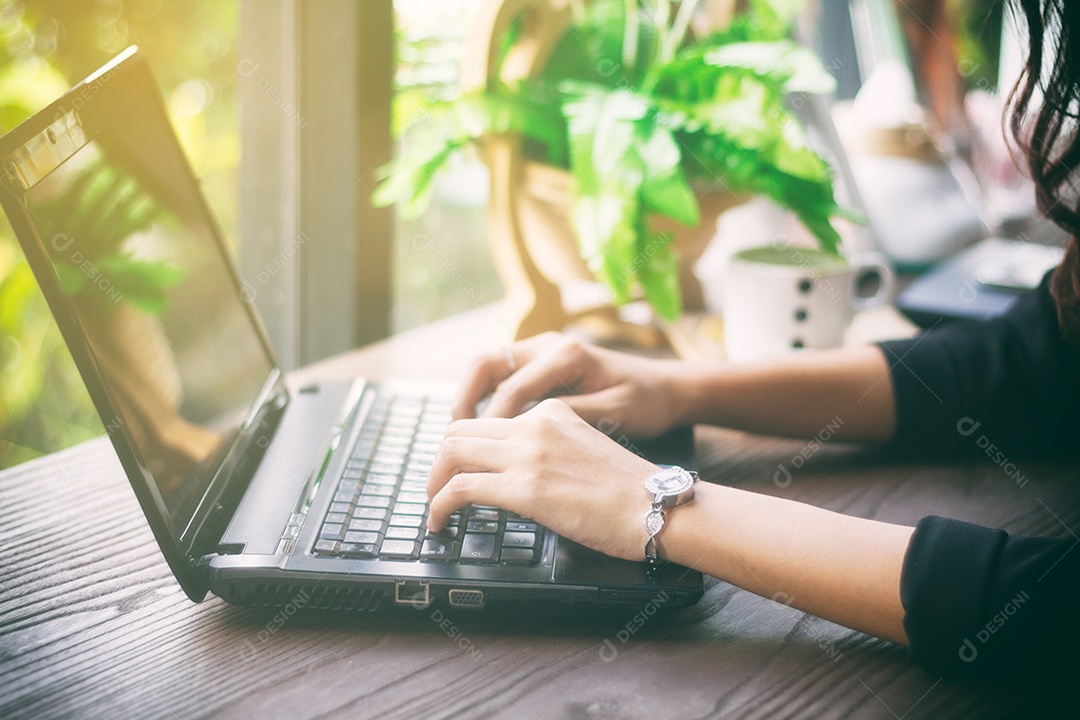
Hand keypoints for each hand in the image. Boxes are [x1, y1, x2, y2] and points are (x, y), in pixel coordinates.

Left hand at [427, 398, 658, 560]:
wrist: (657, 506)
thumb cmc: (631, 491)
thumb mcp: (585, 450)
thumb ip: (551, 449)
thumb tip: (521, 474)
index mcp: (551, 412)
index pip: (490, 420)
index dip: (467, 447)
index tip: (459, 470)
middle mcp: (534, 424)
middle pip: (460, 430)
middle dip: (439, 462)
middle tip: (437, 488)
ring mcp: (527, 454)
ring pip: (451, 453)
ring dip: (432, 483)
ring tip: (434, 508)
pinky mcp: (524, 488)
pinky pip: (460, 489)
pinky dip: (439, 506)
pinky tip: (440, 522)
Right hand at [453, 332, 683, 438]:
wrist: (669, 389)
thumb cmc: (647, 405)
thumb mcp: (614, 416)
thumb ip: (567, 423)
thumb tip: (521, 438)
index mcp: (565, 356)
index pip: (508, 392)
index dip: (489, 429)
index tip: (473, 462)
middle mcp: (549, 345)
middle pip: (485, 367)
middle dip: (463, 407)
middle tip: (449, 448)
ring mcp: (543, 350)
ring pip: (488, 368)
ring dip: (469, 401)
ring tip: (458, 442)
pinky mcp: (543, 363)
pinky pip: (502, 376)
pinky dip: (486, 400)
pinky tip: (485, 433)